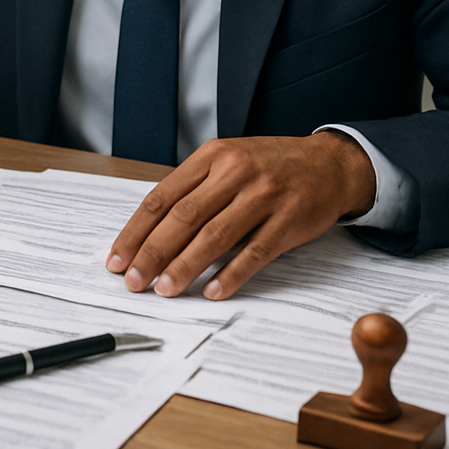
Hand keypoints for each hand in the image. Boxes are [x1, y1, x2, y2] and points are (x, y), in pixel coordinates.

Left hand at [106, 130, 376, 300]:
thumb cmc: (271, 165)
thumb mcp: (228, 160)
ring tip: (164, 289)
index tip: (118, 259)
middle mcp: (235, 172)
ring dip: (185, 266)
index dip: (136, 231)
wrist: (330, 162)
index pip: (162, 198)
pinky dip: (231, 274)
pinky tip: (212, 291)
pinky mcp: (289, 220)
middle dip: (152, 253)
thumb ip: (195, 188)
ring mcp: (264, 196)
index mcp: (212, 157)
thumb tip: (151, 232)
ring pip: (214, 236)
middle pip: (183, 218)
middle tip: (134, 281)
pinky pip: (255, 252)